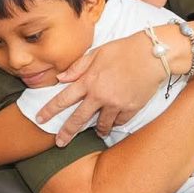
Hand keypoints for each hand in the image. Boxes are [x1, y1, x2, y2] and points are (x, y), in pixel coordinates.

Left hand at [36, 33, 165, 146]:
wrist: (153, 54)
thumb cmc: (125, 50)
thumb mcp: (97, 52)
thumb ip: (78, 67)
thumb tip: (61, 78)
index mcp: (89, 81)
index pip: (63, 99)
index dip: (49, 110)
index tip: (40, 119)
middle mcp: (100, 96)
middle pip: (79, 119)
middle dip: (67, 133)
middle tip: (60, 143)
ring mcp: (116, 104)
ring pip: (102, 125)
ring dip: (98, 129)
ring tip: (98, 132)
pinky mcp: (131, 108)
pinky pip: (120, 121)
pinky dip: (116, 121)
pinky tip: (116, 120)